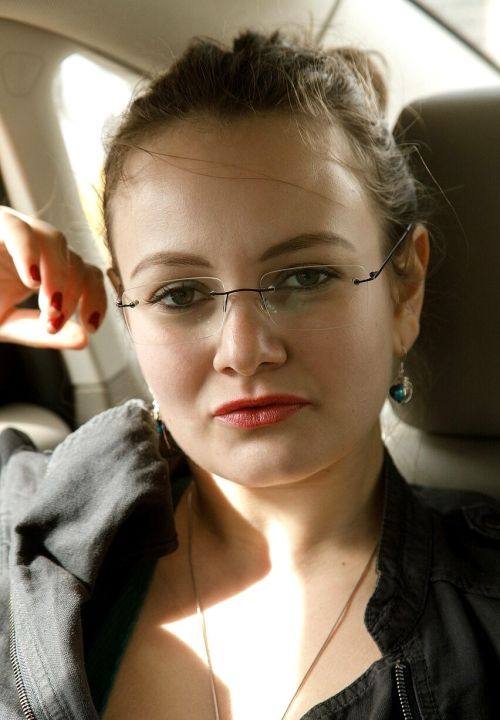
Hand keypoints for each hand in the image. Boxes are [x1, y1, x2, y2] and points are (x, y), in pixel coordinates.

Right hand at [0, 206, 106, 348]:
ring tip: (49, 306)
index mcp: (47, 268)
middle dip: (74, 294)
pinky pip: (17, 230)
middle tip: (56, 321)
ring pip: (55, 241)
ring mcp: (15, 228)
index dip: (96, 299)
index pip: (87, 276)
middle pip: (78, 259)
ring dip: (57, 276)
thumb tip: (84, 339)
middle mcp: (37, 245)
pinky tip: (32, 280)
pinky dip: (28, 253)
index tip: (92, 327)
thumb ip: (41, 331)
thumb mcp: (6, 323)